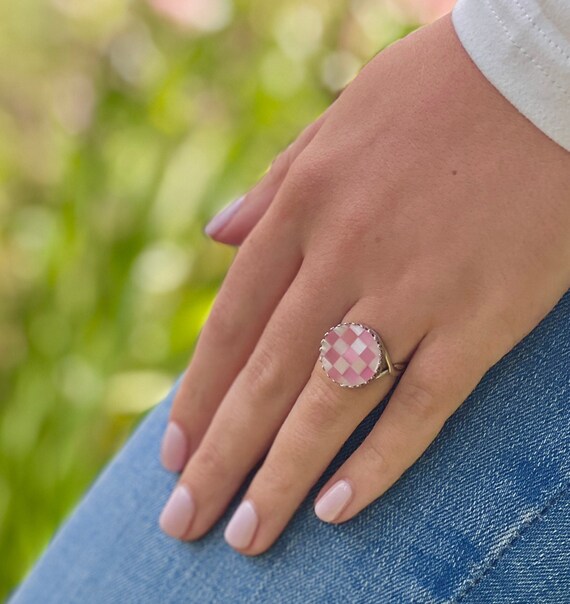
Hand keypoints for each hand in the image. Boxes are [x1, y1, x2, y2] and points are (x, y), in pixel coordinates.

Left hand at [158, 13, 569, 554]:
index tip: (173, 454)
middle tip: (185, 524)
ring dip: (282, 479)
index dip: (196, 398)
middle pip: (265, 381)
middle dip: (221, 460)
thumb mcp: (334, 123)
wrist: (540, 75)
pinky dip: (378, 463)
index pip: (230, 326)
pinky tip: (336, 509)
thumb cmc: (434, 94)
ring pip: (330, 407)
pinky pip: (421, 407)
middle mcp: (345, 255)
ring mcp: (413, 292)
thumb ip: (273, 188)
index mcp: (304, 206)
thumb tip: (214, 236)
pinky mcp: (481, 319)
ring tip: (249, 538)